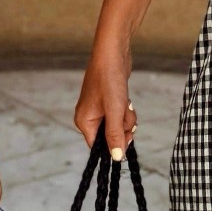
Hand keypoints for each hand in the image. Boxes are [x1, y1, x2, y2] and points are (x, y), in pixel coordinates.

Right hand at [76, 39, 136, 160]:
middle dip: (123, 127)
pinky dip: (126, 109)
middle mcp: (89, 117)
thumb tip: (117, 158)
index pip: (98, 147)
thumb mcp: (114, 110)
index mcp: (84, 122)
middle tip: (124, 113)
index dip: (114, 145)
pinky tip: (126, 98)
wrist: (113, 52)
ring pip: (119, 125)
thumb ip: (115, 135)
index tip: (126, 138)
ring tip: (125, 101)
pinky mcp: (109, 102)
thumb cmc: (110, 79)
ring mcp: (99, 109)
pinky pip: (121, 115)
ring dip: (127, 117)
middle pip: (111, 136)